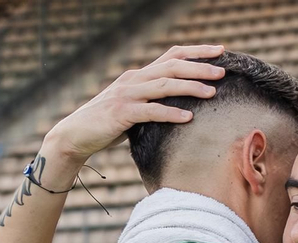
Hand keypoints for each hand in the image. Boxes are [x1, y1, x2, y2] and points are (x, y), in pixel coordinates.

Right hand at [40, 45, 225, 174]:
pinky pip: (150, 111)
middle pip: (171, 66)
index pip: (171, 56)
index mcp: (139, 76)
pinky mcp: (121, 113)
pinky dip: (170, 113)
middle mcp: (134, 80)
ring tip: (211, 92)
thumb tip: (181, 107)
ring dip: (189, 87)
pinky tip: (188, 117)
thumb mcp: (133, 107)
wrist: (75, 135)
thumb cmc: (107, 124)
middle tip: (222, 71)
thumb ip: (152, 102)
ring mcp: (126, 95)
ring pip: (163, 85)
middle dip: (199, 67)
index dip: (196, 52)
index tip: (220, 51)